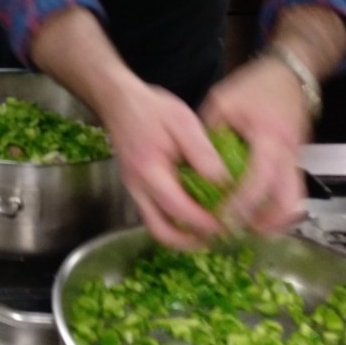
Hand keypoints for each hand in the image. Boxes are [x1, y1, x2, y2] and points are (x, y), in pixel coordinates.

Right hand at [101, 80, 232, 248]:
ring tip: (208, 231)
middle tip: (216, 237)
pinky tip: (194, 214)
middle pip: (160, 231)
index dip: (202, 222)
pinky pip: (154, 215)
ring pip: (156, 227)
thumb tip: (224, 182)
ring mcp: (134, 190)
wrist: (119, 102)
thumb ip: (203, 152)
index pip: (176, 207)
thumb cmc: (152, 109)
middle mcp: (137, 187)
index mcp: (149, 170)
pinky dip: (175, 222)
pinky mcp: (136, 189)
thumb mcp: (183, 121)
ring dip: (182, 236)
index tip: (226, 224)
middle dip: (190, 242)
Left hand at [198, 56, 309, 233]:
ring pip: (294, 201)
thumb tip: (191, 160)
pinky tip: (256, 211)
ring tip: (246, 227)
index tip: (221, 217)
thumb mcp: (222, 101)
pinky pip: (291, 191)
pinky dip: (276, 206)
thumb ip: (208, 132)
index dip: (240, 204)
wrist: (290, 74)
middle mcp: (288, 153)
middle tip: (237, 231)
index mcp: (268, 138)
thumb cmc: (255, 85)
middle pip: (286, 202)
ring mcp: (297, 158)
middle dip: (264, 223)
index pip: (256, 180)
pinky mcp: (297, 160)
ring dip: (273, 219)